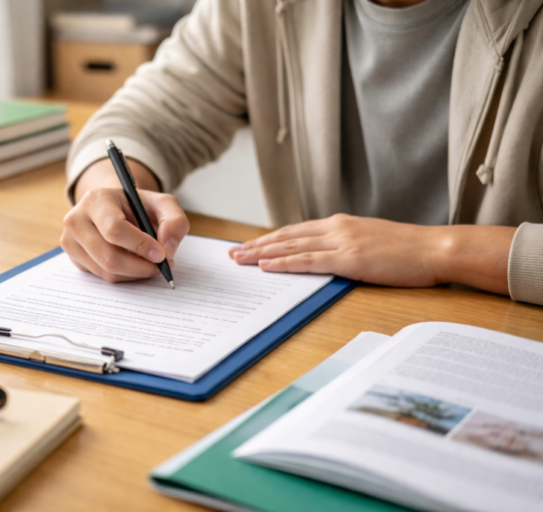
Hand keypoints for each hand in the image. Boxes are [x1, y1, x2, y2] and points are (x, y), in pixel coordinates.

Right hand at [62, 160, 189, 282]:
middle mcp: (76, 220)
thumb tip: (167, 248)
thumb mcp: (162, 203)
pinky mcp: (74, 258)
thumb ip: (174, 221)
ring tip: (151, 263)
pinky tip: (134, 263)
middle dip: (140, 267)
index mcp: (95, 199)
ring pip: (106, 271)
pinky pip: (103, 277)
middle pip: (109, 257)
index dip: (140, 246)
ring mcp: (71, 241)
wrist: (114, 207)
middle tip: (160, 266)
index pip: (115, 230)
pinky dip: (125, 275)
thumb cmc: (137, 206)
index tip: (161, 255)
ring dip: (135, 273)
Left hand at [228, 214, 515, 293]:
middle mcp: (336, 228)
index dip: (270, 238)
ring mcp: (342, 242)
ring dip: (261, 253)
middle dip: (256, 245)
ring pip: (291, 246)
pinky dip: (284, 262)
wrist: (436, 248)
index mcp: (341, 223)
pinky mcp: (349, 258)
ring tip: (239, 259)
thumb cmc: (408, 249)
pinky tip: (266, 266)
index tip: (250, 244)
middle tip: (232, 252)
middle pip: (286, 236)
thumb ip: (346, 245)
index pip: (296, 231)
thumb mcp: (371, 240)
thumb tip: (327, 256)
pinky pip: (309, 261)